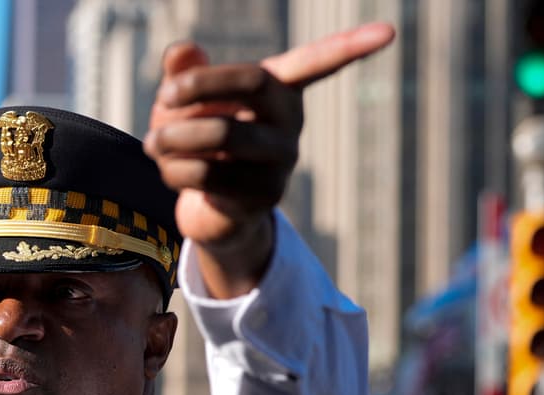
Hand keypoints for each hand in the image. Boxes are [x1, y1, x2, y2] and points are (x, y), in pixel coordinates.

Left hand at [144, 22, 394, 297]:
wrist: (206, 211)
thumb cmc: (197, 141)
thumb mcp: (183, 103)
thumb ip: (182, 73)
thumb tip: (182, 52)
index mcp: (280, 92)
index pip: (317, 63)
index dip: (350, 48)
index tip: (390, 34)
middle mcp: (289, 126)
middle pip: (252, 85)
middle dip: (200, 87)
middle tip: (160, 98)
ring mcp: (280, 165)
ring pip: (223, 136)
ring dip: (176, 137)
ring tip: (153, 142)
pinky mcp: (261, 199)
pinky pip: (210, 175)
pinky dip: (175, 170)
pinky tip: (170, 171)